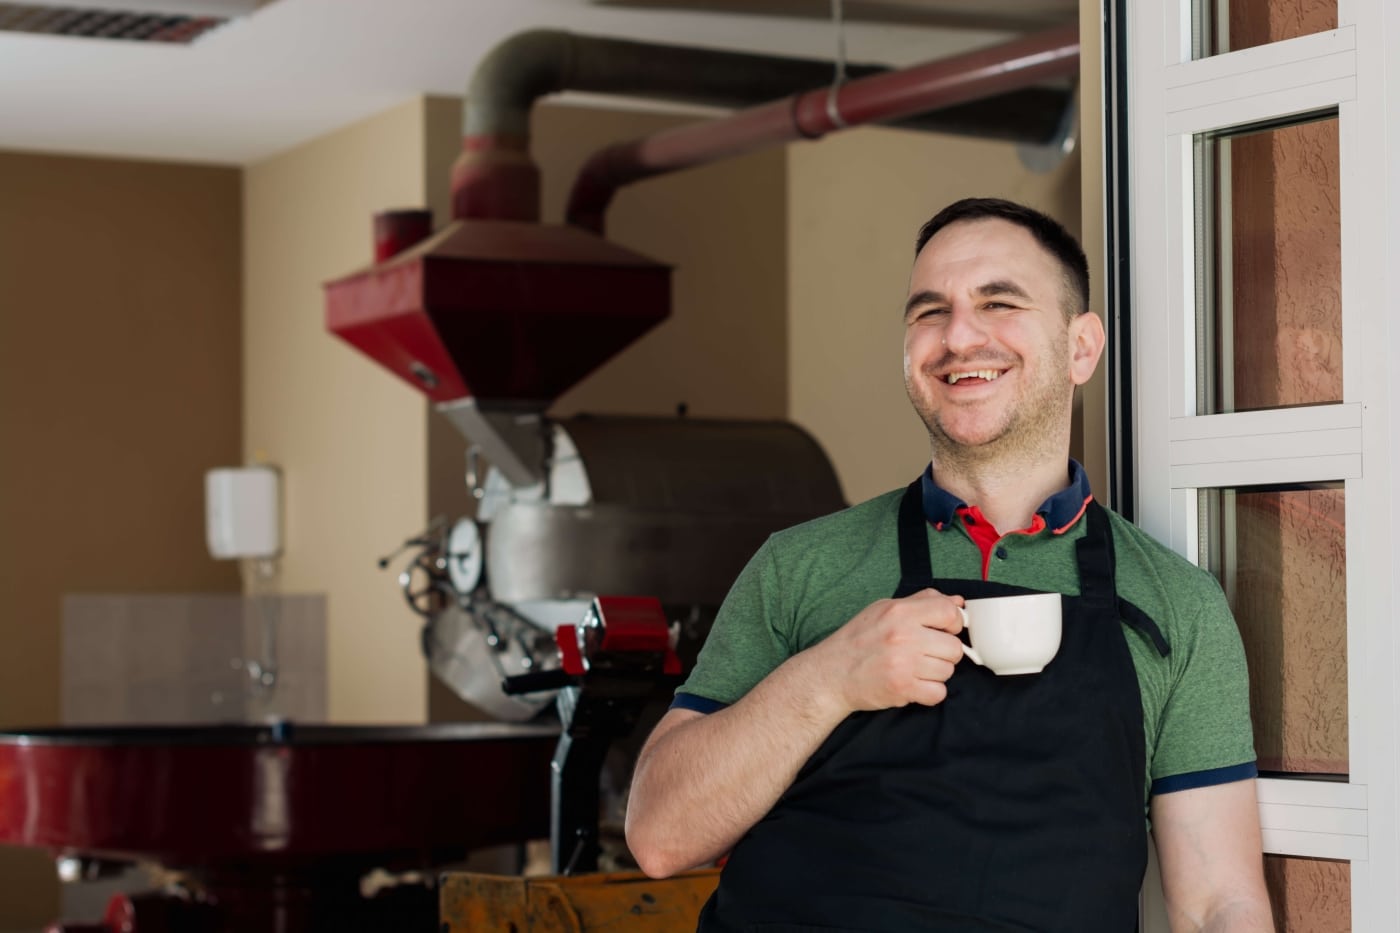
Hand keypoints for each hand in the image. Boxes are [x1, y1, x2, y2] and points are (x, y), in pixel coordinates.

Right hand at [805, 588, 965, 713]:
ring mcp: (904, 663)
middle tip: (925, 654)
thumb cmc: (858, 640)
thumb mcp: (883, 609)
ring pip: (948, 671)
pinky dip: (929, 692)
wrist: (831, 674)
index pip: (950, 612)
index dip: (953, 623)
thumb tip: (957, 602)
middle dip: (944, 653)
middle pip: (954, 647)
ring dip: (935, 673)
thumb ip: (921, 602)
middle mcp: (903, 635)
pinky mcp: (903, 688)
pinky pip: (938, 693)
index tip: (944, 630)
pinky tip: (913, 684)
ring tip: (914, 669)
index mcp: (900, 612)